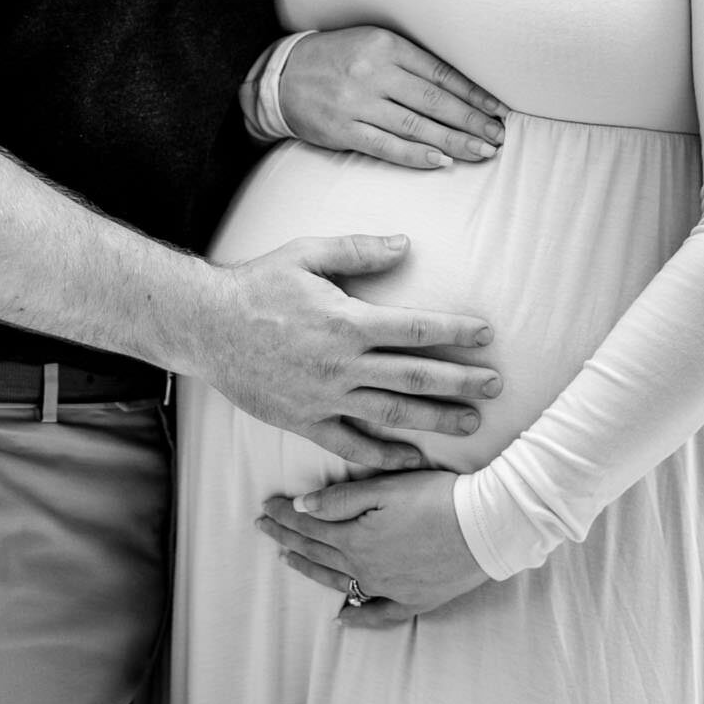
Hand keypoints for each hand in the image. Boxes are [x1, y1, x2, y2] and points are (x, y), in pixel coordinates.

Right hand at [201, 235, 501, 471]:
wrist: (207, 327)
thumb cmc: (258, 285)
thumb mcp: (306, 253)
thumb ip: (358, 249)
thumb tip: (406, 245)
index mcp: (347, 321)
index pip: (416, 329)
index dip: (456, 331)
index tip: (486, 335)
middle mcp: (342, 364)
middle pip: (415, 376)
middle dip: (461, 381)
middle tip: (497, 385)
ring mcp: (324, 398)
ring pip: (392, 414)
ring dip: (436, 419)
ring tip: (471, 422)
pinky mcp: (305, 421)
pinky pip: (352, 446)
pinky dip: (385, 456)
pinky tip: (412, 459)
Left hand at [258, 469, 488, 625]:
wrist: (487, 527)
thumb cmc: (439, 498)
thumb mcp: (386, 488)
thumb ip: (340, 499)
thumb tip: (301, 506)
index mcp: (356, 538)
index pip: (310, 525)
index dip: (285, 515)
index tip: (265, 507)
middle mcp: (366, 569)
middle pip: (318, 551)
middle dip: (287, 538)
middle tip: (263, 527)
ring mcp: (389, 588)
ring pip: (338, 581)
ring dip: (310, 568)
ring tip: (288, 560)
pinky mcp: (413, 601)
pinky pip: (377, 615)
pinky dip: (357, 618)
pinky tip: (341, 620)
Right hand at [280, 27, 505, 167]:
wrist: (282, 76)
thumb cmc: (336, 59)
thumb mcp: (372, 44)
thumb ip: (409, 61)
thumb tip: (459, 87)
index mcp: (387, 46)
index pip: (440, 73)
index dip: (473, 93)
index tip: (497, 109)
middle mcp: (374, 72)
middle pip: (434, 101)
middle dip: (471, 121)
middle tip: (498, 136)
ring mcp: (358, 102)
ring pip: (416, 126)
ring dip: (453, 142)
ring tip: (481, 152)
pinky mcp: (344, 129)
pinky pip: (386, 146)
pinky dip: (416, 156)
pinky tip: (441, 161)